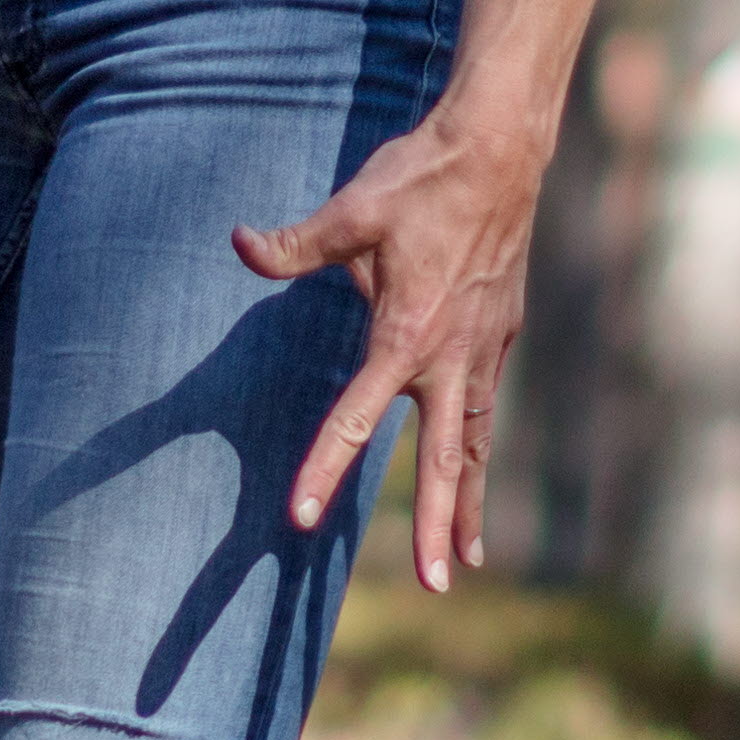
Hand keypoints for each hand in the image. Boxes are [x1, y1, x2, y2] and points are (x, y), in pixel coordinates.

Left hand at [239, 101, 550, 593]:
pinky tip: (475, 477)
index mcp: (406, 334)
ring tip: (466, 562)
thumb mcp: (350, 211)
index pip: (356, 417)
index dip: (324, 467)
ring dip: (468, 504)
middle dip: (439, 526)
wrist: (499, 152)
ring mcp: (482, 349)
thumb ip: (294, 243)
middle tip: (436, 586)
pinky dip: (481, 453)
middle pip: (445, 460)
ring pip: (474, 445)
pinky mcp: (499, 335)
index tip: (300, 516)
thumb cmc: (419, 180)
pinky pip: (486, 410)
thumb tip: (240, 245)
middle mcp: (450, 356)